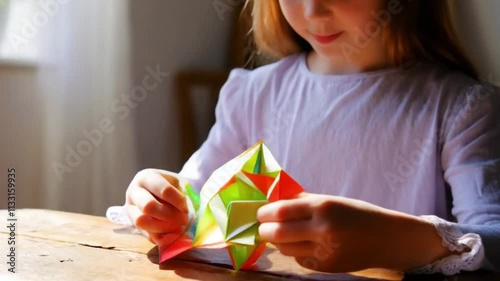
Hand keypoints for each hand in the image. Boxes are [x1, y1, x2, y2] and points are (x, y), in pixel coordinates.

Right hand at [125, 169, 188, 243]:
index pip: (164, 190)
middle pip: (148, 206)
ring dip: (163, 227)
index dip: (178, 201)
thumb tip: (186, 213)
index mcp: (146, 177)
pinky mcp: (133, 225)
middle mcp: (134, 192)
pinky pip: (145, 234)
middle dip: (169, 216)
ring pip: (141, 222)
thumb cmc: (174, 186)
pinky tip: (172, 235)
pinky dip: (160, 237)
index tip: (187, 208)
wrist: (164, 192)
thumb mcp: (181, 184)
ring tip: (178, 228)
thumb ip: (185, 195)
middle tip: (183, 220)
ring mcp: (130, 209)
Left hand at [257, 193, 450, 272]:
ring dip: (278, 241)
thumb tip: (273, 201)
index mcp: (324, 207)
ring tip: (282, 233)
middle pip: (277, 234)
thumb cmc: (357, 214)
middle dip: (264, 230)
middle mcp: (323, 230)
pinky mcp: (326, 267)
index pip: (281, 211)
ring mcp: (324, 252)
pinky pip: (298, 259)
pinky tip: (303, 244)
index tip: (261, 212)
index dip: (265, 212)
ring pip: (285, 249)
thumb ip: (302, 202)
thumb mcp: (331, 200)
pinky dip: (294, 251)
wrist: (387, 239)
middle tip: (263, 226)